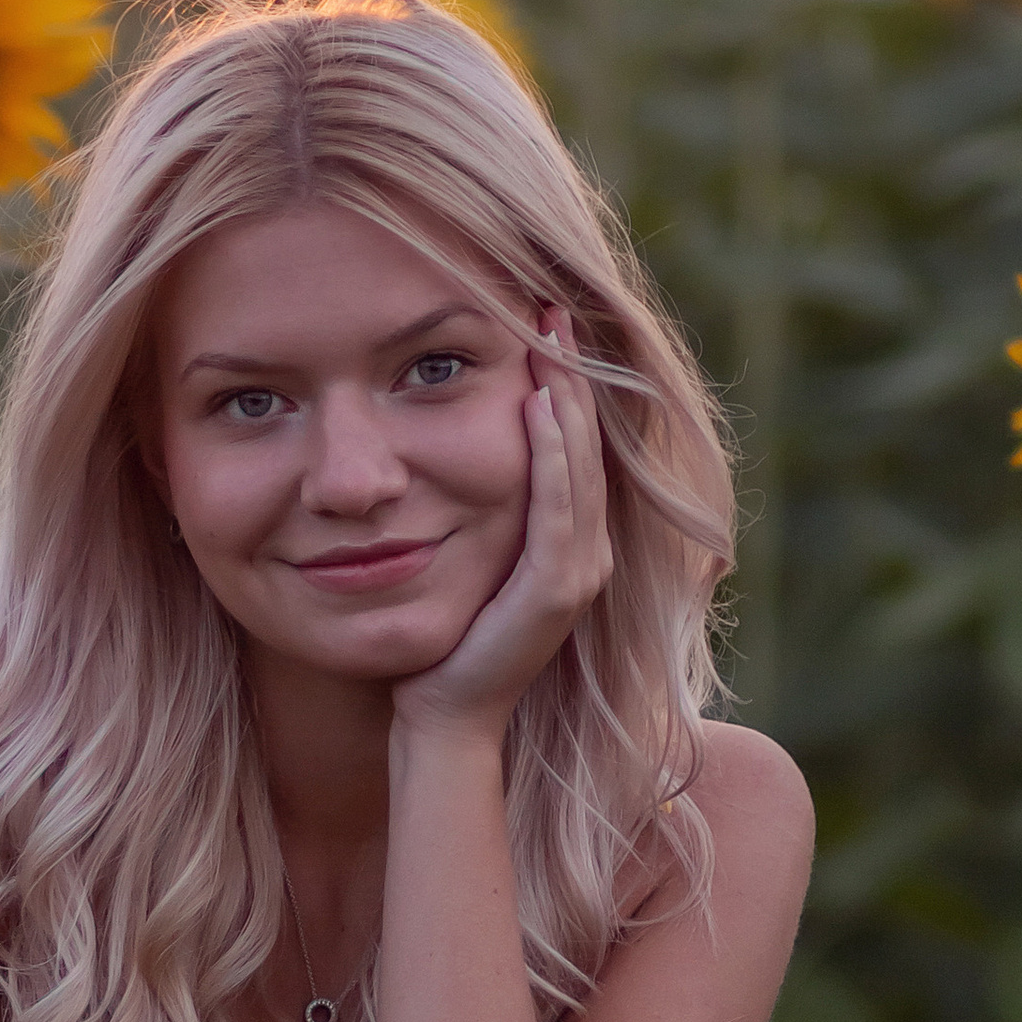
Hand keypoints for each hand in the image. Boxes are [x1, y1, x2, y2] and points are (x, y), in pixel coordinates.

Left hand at [394, 307, 611, 739]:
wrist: (441, 717)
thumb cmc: (440, 640)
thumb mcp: (460, 556)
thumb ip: (469, 507)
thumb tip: (436, 448)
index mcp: (566, 540)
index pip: (572, 443)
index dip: (563, 379)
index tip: (541, 318)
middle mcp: (585, 552)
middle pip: (585, 442)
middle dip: (570, 371)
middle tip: (552, 304)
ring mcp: (577, 573)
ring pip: (579, 466)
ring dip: (565, 398)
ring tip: (549, 338)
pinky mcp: (555, 593)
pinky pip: (557, 510)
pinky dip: (552, 457)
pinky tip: (537, 408)